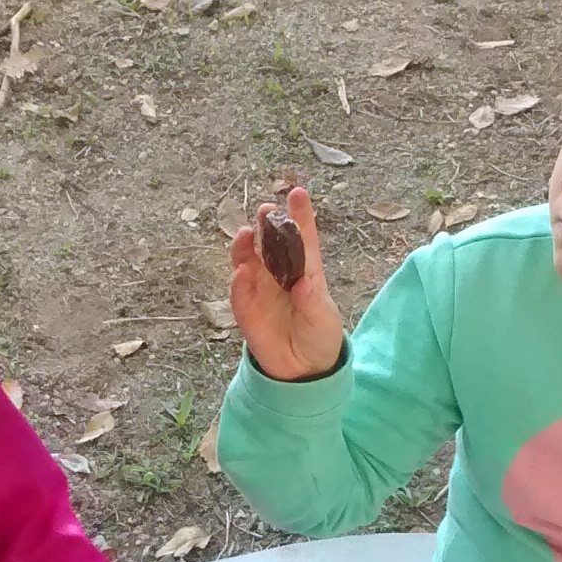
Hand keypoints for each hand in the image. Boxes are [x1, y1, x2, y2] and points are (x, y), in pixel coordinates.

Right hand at [227, 186, 345, 381]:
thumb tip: (302, 281)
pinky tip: (240, 270)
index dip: (300, 215)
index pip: (303, 239)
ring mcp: (260, 290)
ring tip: (245, 233)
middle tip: (266, 210)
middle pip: (270, 244)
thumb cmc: (319, 336)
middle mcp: (280, 275)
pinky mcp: (246, 310)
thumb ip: (312, 299)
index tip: (298, 192)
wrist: (304, 369)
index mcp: (305, 271)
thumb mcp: (323, 318)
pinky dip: (238, 281)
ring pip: (248, 261)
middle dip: (266, 225)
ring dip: (245, 247)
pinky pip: (239, 292)